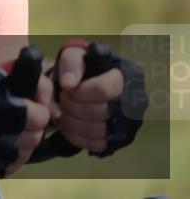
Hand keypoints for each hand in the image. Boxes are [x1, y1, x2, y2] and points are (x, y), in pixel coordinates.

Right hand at [0, 56, 52, 177]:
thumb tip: (56, 113)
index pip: (38, 117)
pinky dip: (10, 158)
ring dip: (23, 144)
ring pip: (22, 156)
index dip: (38, 111)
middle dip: (32, 128)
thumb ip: (40, 85)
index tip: (28, 105)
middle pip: (33, 138)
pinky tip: (3, 143)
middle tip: (21, 119)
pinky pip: (7, 168)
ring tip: (12, 130)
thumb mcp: (10, 71)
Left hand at [53, 40, 147, 156]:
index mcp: (129, 76)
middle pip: (96, 112)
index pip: (103, 90)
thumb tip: (69, 83)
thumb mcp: (75, 55)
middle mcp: (136, 102)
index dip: (79, 91)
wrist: (83, 84)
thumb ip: (71, 62)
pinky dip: (76, 135)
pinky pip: (95, 144)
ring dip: (71, 120)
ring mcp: (130, 124)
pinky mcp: (120, 140)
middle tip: (63, 98)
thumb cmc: (81, 68)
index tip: (68, 87)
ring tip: (65, 108)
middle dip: (72, 105)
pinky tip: (71, 122)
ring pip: (95, 131)